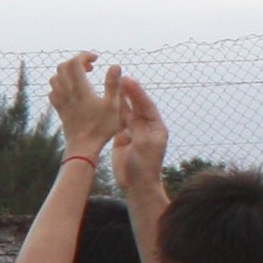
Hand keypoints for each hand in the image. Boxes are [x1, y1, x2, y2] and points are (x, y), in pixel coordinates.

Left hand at [46, 52, 115, 149]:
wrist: (82, 147)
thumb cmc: (101, 128)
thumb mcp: (113, 105)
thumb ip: (113, 84)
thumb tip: (115, 65)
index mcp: (80, 88)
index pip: (75, 62)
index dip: (84, 55)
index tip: (96, 59)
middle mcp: (67, 92)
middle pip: (63, 66)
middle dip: (76, 61)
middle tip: (91, 68)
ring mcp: (60, 100)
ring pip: (55, 77)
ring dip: (67, 72)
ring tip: (82, 77)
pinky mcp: (59, 109)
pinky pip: (53, 90)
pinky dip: (61, 84)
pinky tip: (73, 90)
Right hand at [104, 68, 166, 198]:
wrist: (136, 185)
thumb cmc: (145, 166)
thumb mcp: (144, 144)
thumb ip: (137, 126)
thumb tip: (131, 112)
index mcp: (155, 126)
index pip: (146, 105)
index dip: (137, 93)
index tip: (128, 81)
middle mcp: (145, 126)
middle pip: (136, 105)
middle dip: (129, 92)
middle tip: (119, 77)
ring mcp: (133, 131)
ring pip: (126, 111)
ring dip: (120, 99)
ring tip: (111, 85)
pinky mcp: (122, 138)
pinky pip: (117, 121)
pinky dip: (113, 111)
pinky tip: (106, 101)